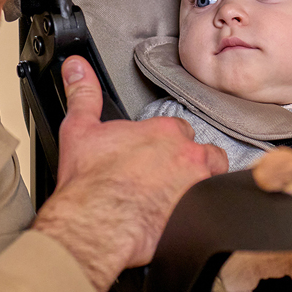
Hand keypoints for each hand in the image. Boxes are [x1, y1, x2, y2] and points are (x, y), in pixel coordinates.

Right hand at [31, 56, 227, 291]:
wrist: (94, 225)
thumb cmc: (89, 184)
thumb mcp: (79, 129)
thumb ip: (83, 93)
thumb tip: (77, 66)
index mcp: (163, 131)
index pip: (177, 128)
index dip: (165, 142)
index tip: (152, 153)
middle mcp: (186, 154)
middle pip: (201, 151)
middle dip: (187, 161)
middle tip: (164, 177)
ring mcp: (197, 184)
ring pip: (214, 175)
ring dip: (203, 181)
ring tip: (181, 194)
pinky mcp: (199, 215)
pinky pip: (213, 209)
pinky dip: (205, 211)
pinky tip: (187, 217)